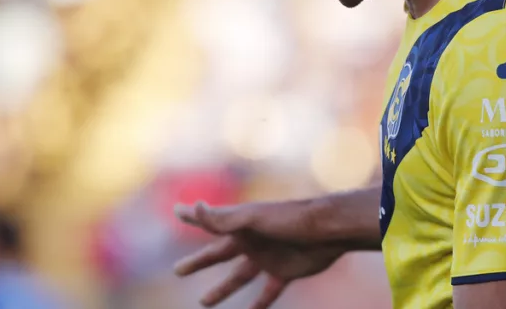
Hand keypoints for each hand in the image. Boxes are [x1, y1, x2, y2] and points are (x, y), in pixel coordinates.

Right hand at [173, 201, 347, 307]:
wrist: (329, 230)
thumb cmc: (291, 219)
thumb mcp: (254, 218)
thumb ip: (224, 219)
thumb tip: (194, 207)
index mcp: (241, 225)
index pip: (210, 221)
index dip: (193, 216)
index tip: (176, 210)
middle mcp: (252, 240)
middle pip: (219, 253)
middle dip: (199, 262)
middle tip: (178, 271)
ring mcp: (268, 256)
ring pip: (239, 276)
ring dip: (222, 289)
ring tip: (204, 303)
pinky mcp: (285, 271)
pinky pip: (269, 291)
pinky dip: (261, 304)